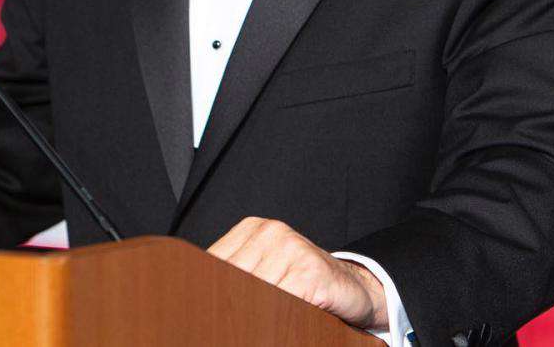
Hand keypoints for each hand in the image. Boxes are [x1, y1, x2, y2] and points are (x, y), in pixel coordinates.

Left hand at [207, 217, 387, 329]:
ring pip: (254, 292)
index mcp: (252, 229)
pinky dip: (276, 321)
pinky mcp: (310, 270)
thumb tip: (199, 300)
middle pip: (231, 278)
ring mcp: (291, 247)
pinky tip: (281, 324)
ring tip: (254, 323)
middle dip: (228, 306)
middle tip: (227, 324)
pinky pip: (281, 302)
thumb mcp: (266, 272)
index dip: (205, 291)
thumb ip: (236, 278)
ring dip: (252, 316)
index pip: (213, 262)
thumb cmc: (304, 284)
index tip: (201, 314)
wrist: (354, 287)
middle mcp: (270, 232)